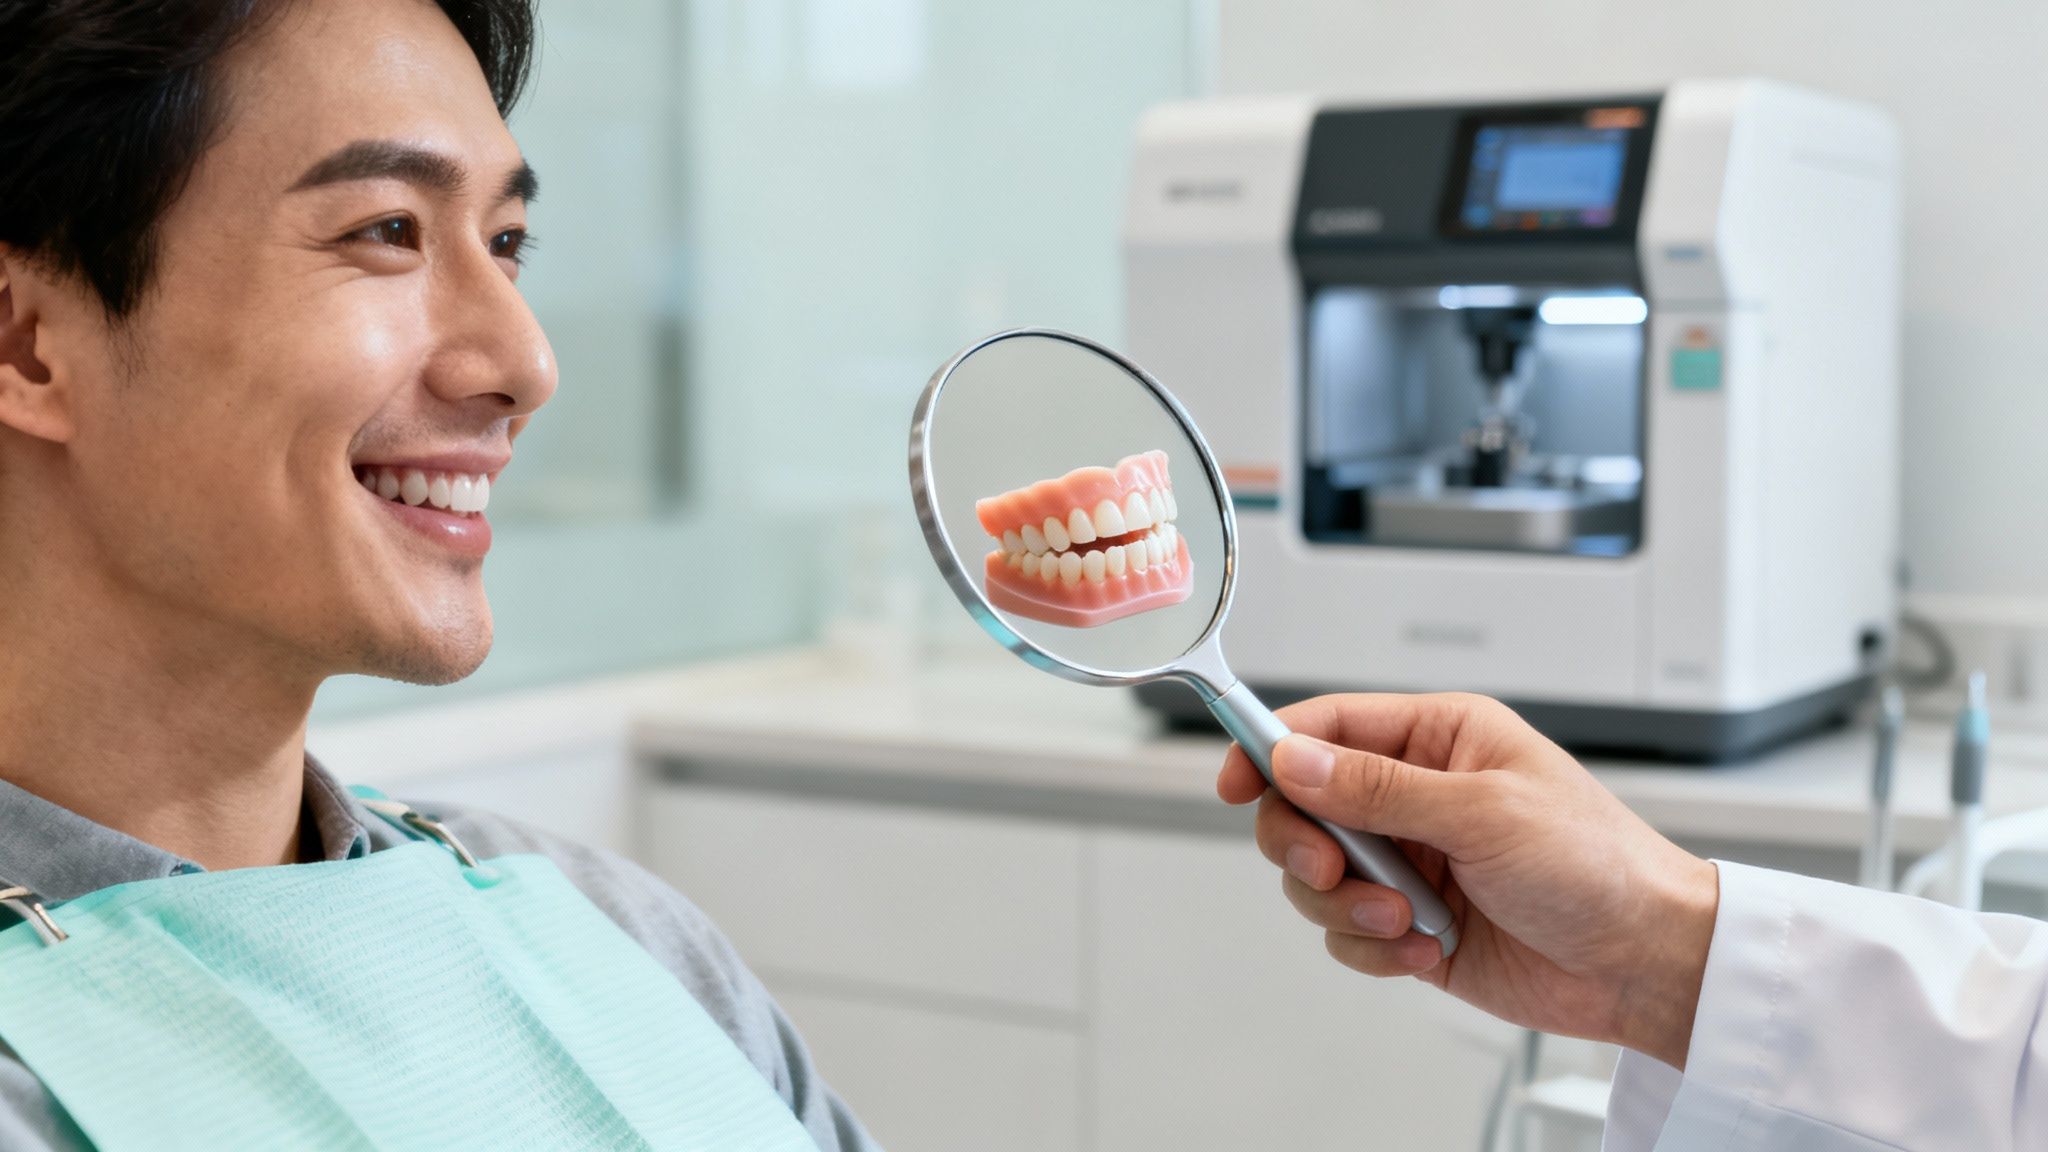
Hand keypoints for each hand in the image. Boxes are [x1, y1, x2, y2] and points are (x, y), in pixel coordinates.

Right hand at [1217, 693, 1719, 1068]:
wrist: (1647, 963)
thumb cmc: (1598, 866)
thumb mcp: (1485, 812)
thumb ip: (1379, 787)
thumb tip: (1295, 759)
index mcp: (1439, 739)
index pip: (1327, 726)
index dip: (1269, 747)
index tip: (1234, 780)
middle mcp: (1415, 794)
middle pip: (1302, 804)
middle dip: (1305, 843)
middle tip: (1332, 867)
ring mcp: (1411, 860)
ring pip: (1316, 875)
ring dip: (1349, 907)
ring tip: (1408, 922)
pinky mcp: (1411, 923)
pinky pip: (1347, 933)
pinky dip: (1375, 950)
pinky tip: (1428, 951)